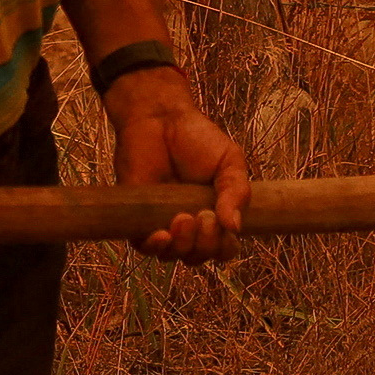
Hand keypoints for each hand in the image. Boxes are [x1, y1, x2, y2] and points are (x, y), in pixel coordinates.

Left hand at [104, 65, 247, 264]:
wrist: (159, 118)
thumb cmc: (197, 138)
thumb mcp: (230, 162)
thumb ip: (237, 192)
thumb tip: (235, 227)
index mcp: (215, 215)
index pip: (223, 248)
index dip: (224, 245)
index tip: (222, 222)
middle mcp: (190, 225)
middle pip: (199, 256)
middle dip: (204, 244)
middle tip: (202, 215)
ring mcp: (162, 223)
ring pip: (173, 255)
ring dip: (182, 245)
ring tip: (182, 217)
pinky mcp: (137, 217)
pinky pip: (144, 247)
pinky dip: (154, 247)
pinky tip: (161, 235)